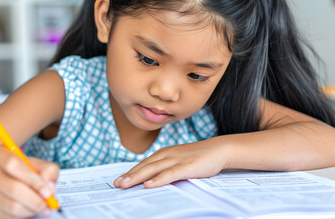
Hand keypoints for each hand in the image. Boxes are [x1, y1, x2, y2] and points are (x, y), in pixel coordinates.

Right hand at [0, 147, 58, 218]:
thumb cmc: (17, 170)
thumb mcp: (33, 163)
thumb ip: (47, 170)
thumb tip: (50, 187)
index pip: (13, 165)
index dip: (33, 179)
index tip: (48, 191)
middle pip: (13, 189)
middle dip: (36, 200)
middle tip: (48, 204)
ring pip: (11, 206)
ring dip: (31, 210)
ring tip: (41, 207)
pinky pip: (8, 216)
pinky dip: (23, 215)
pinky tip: (28, 209)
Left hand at [113, 139, 227, 188]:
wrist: (218, 149)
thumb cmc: (197, 157)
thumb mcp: (178, 161)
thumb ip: (165, 168)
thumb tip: (151, 181)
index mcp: (163, 154)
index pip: (143, 165)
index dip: (130, 173)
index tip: (118, 181)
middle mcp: (166, 155)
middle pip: (144, 167)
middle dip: (129, 176)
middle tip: (116, 184)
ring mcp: (176, 160)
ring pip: (152, 169)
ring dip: (137, 177)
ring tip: (125, 185)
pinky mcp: (187, 166)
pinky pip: (170, 174)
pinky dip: (158, 179)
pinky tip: (149, 185)